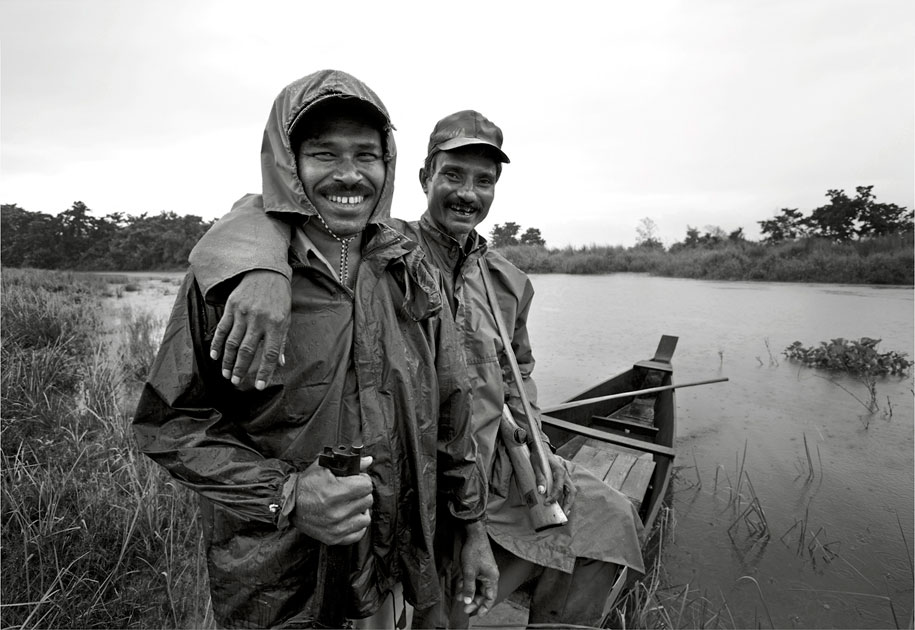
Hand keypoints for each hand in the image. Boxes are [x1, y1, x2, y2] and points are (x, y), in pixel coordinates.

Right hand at [209, 270, 290, 389]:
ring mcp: (244, 313)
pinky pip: (222, 329)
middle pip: (247, 351)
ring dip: (228, 361)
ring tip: (226, 374)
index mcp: (276, 324)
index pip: (270, 354)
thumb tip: (280, 363)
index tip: (259, 386)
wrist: (266, 271)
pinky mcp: (232, 307)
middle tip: (236, 382)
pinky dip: (217, 344)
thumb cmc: (279, 298)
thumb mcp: (286, 318)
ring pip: (233, 343)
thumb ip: (281, 341)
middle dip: (241, 370)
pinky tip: (215, 357)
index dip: (265, 372)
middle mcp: (259, 320)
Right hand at [290, 457, 373, 545]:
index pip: (366, 486)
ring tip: (351, 505)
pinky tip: (350, 518)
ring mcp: (335, 528)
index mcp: (334, 493)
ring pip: (365, 518)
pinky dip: (356, 526)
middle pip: (367, 501)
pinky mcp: (334, 538)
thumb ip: (348, 463)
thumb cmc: (306, 485)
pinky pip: (358, 533)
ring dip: (360, 510)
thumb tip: (369, 460)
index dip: (363, 480)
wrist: (289, 505)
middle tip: (353, 492)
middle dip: (362, 494)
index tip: (358, 480)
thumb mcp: (323, 467)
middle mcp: (336, 512)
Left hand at [458, 521, 498, 616]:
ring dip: (468, 592)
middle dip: (474, 601)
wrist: (474, 534)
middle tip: (464, 608)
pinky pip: (475, 579)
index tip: (477, 614)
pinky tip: (459, 586)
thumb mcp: (469, 572)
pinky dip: (467, 584)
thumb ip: (468, 588)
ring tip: (458, 597)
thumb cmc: (474, 551)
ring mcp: (485, 571)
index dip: (484, 607)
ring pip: (477, 586)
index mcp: (492, 578)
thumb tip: (468, 601)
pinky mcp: (480, 566)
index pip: (490, 597)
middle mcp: (490, 575)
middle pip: (483, 593)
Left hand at [545, 452, 575, 511]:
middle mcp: (565, 474)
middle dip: (568, 504)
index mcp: (559, 471)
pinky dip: (566, 497)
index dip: (553, 498)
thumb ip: (540, 478)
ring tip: (564, 512)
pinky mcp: (563, 478)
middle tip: (563, 515)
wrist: (541, 448)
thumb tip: (541, 491)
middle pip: (571, 491)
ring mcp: (565, 476)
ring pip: (571, 491)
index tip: (546, 503)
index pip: (558, 488)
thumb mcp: (536, 466)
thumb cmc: (539, 456)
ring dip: (569, 502)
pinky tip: (562, 504)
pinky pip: (568, 489)